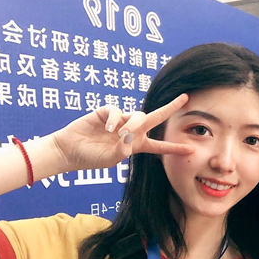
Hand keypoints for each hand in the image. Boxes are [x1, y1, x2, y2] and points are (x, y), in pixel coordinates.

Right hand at [51, 94, 193, 171]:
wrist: (69, 151)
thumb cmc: (91, 158)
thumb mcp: (110, 160)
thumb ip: (122, 151)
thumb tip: (128, 139)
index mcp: (136, 145)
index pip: (159, 146)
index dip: (173, 148)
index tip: (190, 149)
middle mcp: (131, 131)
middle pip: (155, 118)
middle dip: (170, 108)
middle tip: (184, 98)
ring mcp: (119, 121)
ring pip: (136, 115)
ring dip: (133, 125)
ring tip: (122, 135)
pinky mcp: (106, 112)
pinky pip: (116, 111)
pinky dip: (115, 118)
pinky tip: (109, 128)